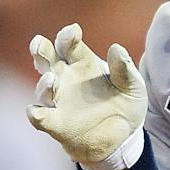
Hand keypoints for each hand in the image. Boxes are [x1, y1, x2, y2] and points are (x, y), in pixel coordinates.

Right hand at [27, 22, 146, 169]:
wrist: (125, 137)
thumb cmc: (125, 104)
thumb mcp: (133, 86)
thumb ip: (124, 69)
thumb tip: (116, 48)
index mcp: (83, 63)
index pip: (69, 45)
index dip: (68, 36)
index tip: (73, 31)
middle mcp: (65, 79)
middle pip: (47, 59)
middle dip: (40, 50)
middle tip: (39, 43)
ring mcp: (59, 101)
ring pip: (43, 88)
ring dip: (44, 84)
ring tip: (51, 79)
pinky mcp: (56, 124)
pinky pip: (40, 118)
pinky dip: (36, 115)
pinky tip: (37, 113)